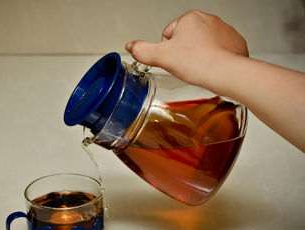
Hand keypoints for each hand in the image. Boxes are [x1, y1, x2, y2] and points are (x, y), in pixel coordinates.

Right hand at [126, 10, 247, 90]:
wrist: (226, 72)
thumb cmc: (199, 62)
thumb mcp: (162, 57)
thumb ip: (143, 51)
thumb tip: (131, 46)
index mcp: (189, 18)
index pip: (168, 35)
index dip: (168, 51)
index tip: (176, 59)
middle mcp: (208, 20)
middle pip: (185, 39)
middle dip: (184, 52)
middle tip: (187, 64)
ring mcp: (224, 30)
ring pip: (202, 45)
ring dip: (199, 55)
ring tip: (200, 66)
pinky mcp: (234, 42)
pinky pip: (218, 50)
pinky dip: (214, 59)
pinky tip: (212, 67)